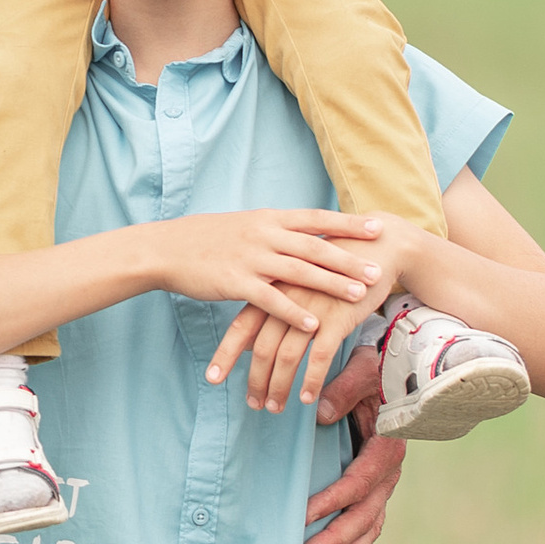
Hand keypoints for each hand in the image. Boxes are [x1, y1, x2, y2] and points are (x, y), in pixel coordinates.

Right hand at [166, 207, 385, 347]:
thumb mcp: (245, 223)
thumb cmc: (207, 238)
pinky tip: (314, 325)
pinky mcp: (236, 282)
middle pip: (315, 246)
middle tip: (378, 269)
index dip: (348, 223)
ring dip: (331, 283)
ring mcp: (250, 258)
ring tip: (359, 295)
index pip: (317, 218)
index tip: (378, 226)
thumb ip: (276, 229)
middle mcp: (264, 234)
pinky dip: (294, 312)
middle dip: (349, 258)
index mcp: (269, 218)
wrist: (167, 248)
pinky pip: (271, 299)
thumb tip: (305, 232)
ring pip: (299, 271)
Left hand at [302, 353, 405, 543]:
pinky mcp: (380, 483)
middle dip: (337, 538)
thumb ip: (344, 389)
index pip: (358, 482)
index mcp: (387, 446)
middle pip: (365, 512)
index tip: (303, 516)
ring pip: (371, 522)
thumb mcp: (362, 369)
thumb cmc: (378, 366)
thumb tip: (318, 410)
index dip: (331, 501)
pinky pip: (375, 519)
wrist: (402, 365)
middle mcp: (391, 469)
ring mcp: (387, 479)